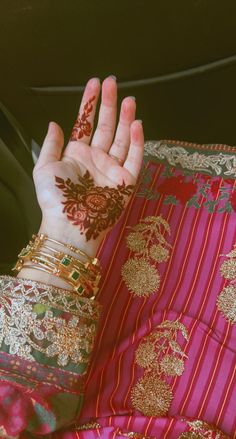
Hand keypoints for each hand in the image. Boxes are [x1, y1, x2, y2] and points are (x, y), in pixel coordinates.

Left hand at [33, 75, 143, 243]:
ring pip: (122, 138)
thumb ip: (51, 144)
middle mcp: (97, 159)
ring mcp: (113, 169)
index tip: (95, 84)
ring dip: (126, 118)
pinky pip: (134, 158)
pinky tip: (137, 124)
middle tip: (113, 83)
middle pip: (106, 126)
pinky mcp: (127, 182)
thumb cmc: (55, 199)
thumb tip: (54, 123)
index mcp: (77, 155)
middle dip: (110, 104)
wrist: (70, 225)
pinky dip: (137, 142)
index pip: (86, 123)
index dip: (90, 103)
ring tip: (128, 99)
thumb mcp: (44, 167)